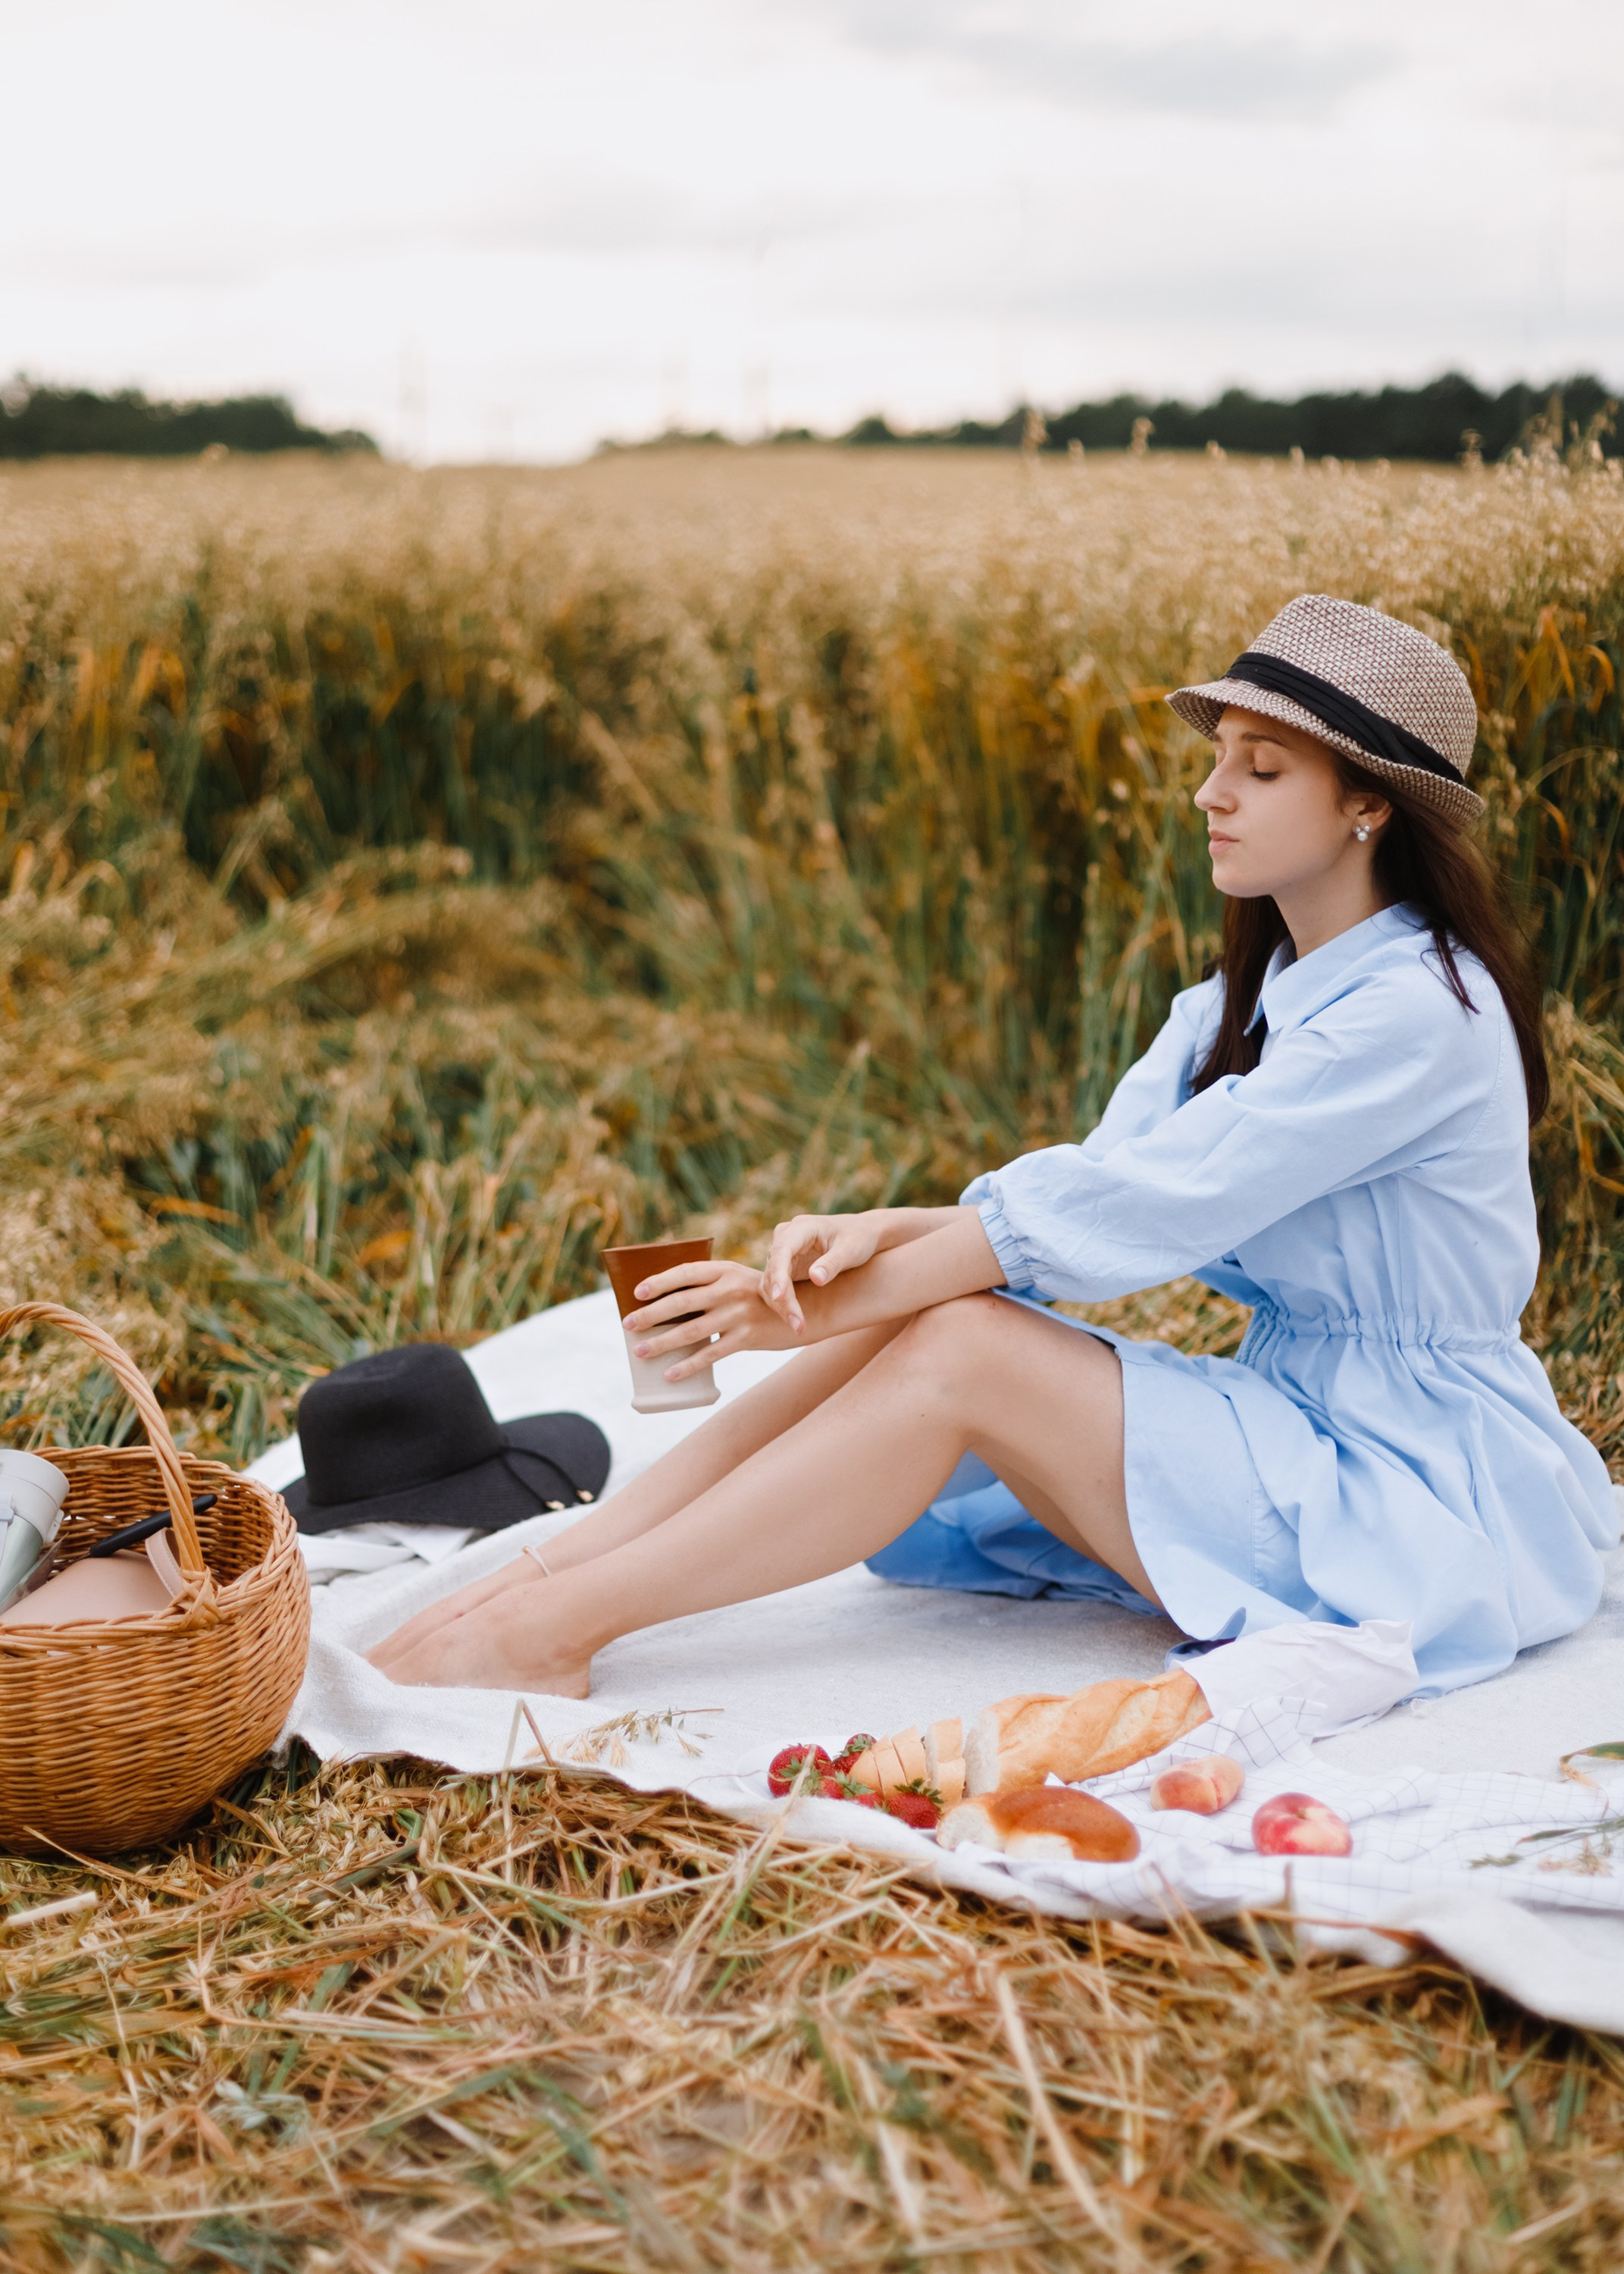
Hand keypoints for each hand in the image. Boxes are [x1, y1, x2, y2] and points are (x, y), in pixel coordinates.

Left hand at [622, 1258, 796, 1378]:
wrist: (805, 1312)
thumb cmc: (761, 1298)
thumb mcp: (739, 1280)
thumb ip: (710, 1287)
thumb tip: (666, 1304)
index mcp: (725, 1270)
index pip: (685, 1272)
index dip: (659, 1281)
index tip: (636, 1292)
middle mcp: (730, 1289)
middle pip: (682, 1302)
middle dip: (651, 1315)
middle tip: (628, 1325)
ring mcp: (739, 1314)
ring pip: (691, 1330)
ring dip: (661, 1343)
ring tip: (640, 1351)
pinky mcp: (747, 1337)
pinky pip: (710, 1355)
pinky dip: (687, 1365)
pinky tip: (670, 1374)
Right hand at [761, 1212, 883, 1332]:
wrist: (862, 1234)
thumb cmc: (859, 1238)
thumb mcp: (851, 1250)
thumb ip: (833, 1263)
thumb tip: (815, 1278)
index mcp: (801, 1227)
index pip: (782, 1251)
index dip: (778, 1275)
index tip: (779, 1297)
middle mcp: (786, 1237)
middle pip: (773, 1270)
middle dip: (782, 1299)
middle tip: (797, 1325)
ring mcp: (784, 1253)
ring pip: (770, 1282)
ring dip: (781, 1306)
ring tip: (799, 1328)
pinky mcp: (786, 1267)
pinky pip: (776, 1287)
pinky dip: (783, 1305)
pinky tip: (796, 1321)